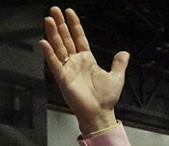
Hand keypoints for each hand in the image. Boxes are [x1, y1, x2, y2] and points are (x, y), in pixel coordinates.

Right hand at [39, 7, 128, 134]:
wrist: (100, 112)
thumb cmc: (106, 98)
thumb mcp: (117, 77)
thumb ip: (119, 64)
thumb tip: (124, 53)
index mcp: (87, 60)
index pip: (79, 38)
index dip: (74, 25)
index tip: (69, 12)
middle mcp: (75, 62)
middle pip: (65, 39)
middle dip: (60, 24)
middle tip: (54, 10)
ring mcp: (68, 69)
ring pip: (58, 47)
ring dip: (52, 34)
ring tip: (48, 19)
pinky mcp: (62, 78)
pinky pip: (54, 63)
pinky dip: (49, 53)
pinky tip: (44, 42)